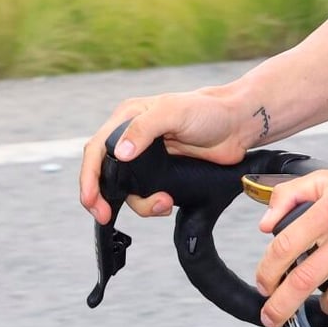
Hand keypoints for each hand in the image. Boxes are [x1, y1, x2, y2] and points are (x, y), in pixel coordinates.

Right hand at [78, 89, 252, 224]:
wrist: (238, 125)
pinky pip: (146, 195)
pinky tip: (166, 203)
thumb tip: (121, 152)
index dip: (89, 176)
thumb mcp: (174, 111)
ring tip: (162, 203)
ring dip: (139, 203)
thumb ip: (145, 128)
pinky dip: (152, 204)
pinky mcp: (162, 174)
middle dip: (102, 197)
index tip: (91, 199)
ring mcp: (147, 159)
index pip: (96, 149)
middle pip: (105, 174)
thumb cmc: (208, 110)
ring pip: (127, 190)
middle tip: (105, 216)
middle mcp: (132, 138)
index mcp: (128, 118)